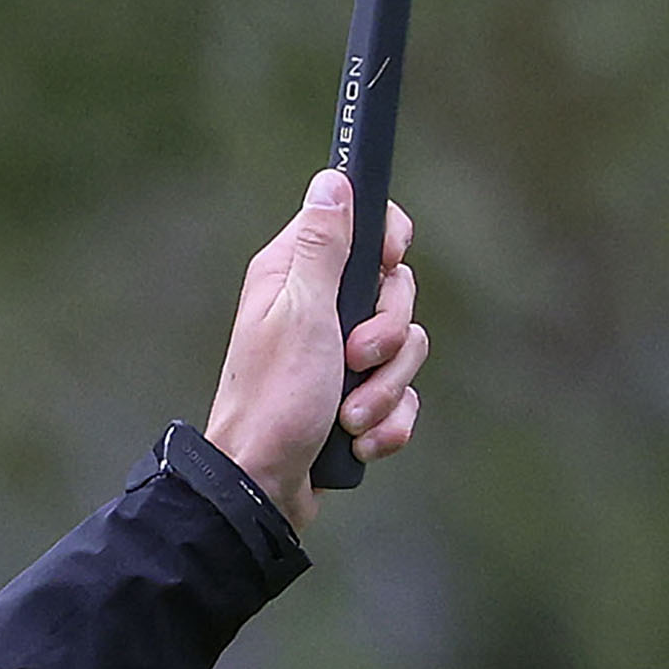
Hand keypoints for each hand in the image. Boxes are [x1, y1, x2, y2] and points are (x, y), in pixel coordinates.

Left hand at [203, 171, 429, 531]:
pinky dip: (387, 424)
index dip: (388, 242)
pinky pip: (403, 398)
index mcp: (295, 277)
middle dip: (390, 335)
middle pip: (397, 290)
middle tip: (354, 358)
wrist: (262, 488)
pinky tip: (355, 441)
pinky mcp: (354, 399)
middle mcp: (316, 311)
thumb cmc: (273, 401)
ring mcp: (338, 358)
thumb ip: (321, 246)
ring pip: (406, 349)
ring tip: (347, 416)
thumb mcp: (301, 312)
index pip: (363, 225)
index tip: (388, 263)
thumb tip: (331, 180)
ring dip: (384, 391)